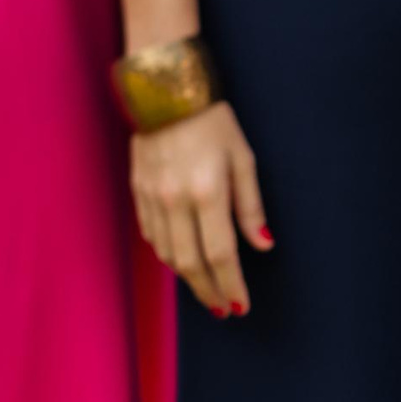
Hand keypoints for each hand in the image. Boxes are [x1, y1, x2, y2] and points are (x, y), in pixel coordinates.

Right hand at [131, 102, 269, 315]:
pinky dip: (168, 254)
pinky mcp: (137, 190)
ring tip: (207, 290)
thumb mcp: (243, 161)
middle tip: (223, 309)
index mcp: (207, 193)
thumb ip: (251, 208)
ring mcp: (151, 197)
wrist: (164, 92)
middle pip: (190, 262)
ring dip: (188, 278)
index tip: (240, 306)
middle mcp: (175, 200)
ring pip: (168, 253)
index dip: (230, 285)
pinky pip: (152, 235)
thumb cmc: (213, 123)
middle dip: (209, 291)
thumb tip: (263, 246)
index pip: (220, 254)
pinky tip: (182, 261)